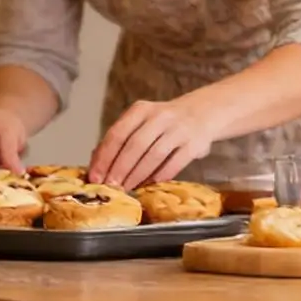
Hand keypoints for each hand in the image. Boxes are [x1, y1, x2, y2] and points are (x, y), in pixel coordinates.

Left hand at [89, 95, 216, 190]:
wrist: (205, 111)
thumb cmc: (164, 123)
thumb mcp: (141, 122)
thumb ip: (120, 139)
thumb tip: (95, 163)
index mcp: (140, 110)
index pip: (117, 134)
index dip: (104, 158)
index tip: (95, 177)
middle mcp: (160, 116)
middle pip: (134, 145)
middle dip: (119, 169)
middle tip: (110, 187)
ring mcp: (179, 129)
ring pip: (153, 155)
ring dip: (137, 175)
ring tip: (126, 189)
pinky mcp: (195, 143)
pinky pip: (174, 163)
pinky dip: (159, 177)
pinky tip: (148, 186)